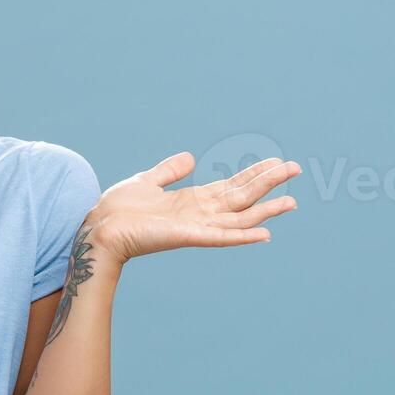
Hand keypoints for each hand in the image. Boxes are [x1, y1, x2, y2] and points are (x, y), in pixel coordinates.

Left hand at [84, 152, 300, 262]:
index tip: (278, 162)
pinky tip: (265, 233)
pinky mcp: (187, 236)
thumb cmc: (119, 209)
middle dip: (268, 183)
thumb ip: (169, 171)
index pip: (233, 186)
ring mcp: (197, 226)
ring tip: (291, 202)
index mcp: (193, 200)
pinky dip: (243, 236)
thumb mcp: (148, 180)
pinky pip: (221, 237)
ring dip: (265, 210)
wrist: (98, 227)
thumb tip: (190, 157)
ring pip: (240, 217)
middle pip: (243, 197)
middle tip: (295, 169)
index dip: (256, 174)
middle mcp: (200, 214)